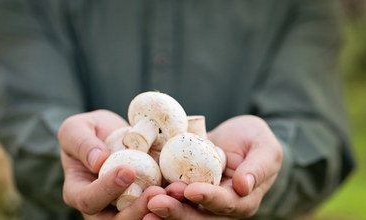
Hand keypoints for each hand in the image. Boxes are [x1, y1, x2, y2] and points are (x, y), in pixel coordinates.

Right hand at [58, 110, 165, 217]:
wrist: (112, 133)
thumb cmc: (88, 131)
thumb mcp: (76, 129)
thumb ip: (81, 143)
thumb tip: (98, 160)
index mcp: (79, 191)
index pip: (88, 199)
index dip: (106, 190)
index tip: (126, 170)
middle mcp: (102, 206)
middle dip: (137, 210)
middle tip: (155, 192)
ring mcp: (126, 204)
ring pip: (141, 217)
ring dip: (159, 208)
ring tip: (174, 193)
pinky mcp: (147, 197)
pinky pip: (159, 204)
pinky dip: (172, 199)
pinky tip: (183, 189)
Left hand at [145, 115, 281, 218]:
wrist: (237, 137)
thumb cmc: (255, 140)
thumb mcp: (265, 147)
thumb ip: (259, 166)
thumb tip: (246, 186)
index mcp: (242, 200)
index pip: (226, 204)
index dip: (208, 198)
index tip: (190, 190)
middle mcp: (219, 206)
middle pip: (199, 216)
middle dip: (178, 211)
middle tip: (156, 202)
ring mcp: (200, 200)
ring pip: (182, 211)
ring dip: (164, 208)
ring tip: (145, 201)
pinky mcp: (184, 189)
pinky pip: (171, 196)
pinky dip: (157, 196)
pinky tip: (140, 193)